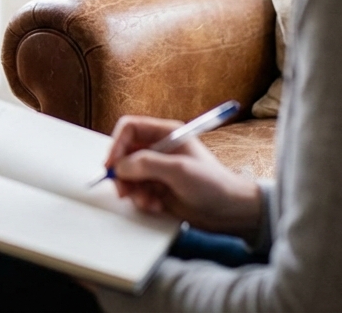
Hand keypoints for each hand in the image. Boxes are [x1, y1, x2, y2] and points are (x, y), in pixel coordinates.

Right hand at [105, 115, 262, 238]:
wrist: (230, 211)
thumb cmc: (212, 184)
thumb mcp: (178, 170)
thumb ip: (146, 164)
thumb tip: (119, 167)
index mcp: (165, 133)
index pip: (129, 128)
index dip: (116, 144)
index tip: (111, 165)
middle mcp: (159, 149)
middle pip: (124, 153)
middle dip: (122, 173)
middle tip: (123, 190)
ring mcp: (157, 169)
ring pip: (128, 175)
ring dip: (132, 190)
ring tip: (147, 201)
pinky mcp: (157, 188)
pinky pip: (137, 191)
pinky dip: (141, 200)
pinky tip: (157, 206)